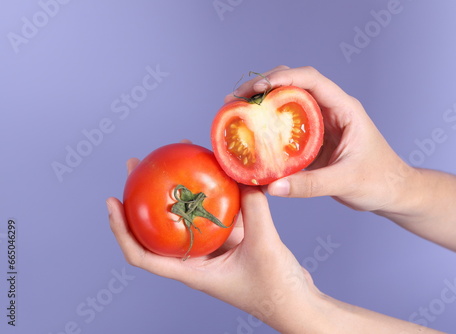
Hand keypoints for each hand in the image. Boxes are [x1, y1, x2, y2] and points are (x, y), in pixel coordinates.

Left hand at [107, 158, 324, 332]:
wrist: (298, 304)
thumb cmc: (277, 290)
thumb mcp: (263, 245)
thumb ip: (253, 208)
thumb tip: (244, 174)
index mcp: (192, 271)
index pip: (141, 255)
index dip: (121, 229)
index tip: (112, 200)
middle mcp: (197, 261)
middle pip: (158, 229)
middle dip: (144, 197)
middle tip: (138, 164)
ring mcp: (214, 251)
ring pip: (188, 218)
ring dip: (180, 190)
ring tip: (174, 158)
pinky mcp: (232, 243)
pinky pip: (217, 215)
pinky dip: (215, 195)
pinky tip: (217, 172)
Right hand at [226, 65, 415, 211]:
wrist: (392, 192)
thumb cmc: (380, 181)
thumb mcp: (346, 181)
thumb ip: (310, 185)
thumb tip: (273, 186)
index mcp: (345, 109)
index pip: (311, 80)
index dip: (283, 78)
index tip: (257, 88)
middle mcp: (331, 110)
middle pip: (293, 84)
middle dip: (263, 85)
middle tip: (236, 98)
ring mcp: (321, 123)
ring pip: (287, 101)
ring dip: (261, 102)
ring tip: (235, 110)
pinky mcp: (313, 139)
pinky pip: (286, 125)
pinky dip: (267, 124)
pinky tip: (250, 132)